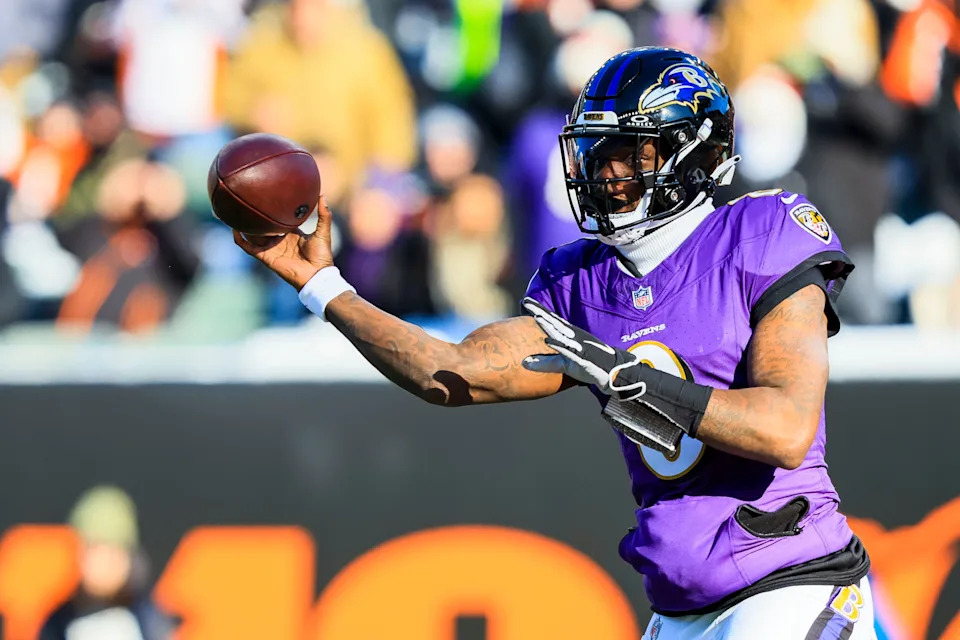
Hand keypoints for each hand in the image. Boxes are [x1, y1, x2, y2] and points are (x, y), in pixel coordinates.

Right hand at [234, 197, 335, 289]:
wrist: (316, 274)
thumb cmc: (321, 255)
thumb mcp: (322, 231)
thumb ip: (324, 214)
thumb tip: (322, 194)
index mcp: (291, 234)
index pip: (277, 220)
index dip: (271, 211)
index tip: (265, 198)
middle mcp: (278, 240)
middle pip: (263, 227)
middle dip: (255, 217)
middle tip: (246, 202)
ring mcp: (271, 248)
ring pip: (253, 235)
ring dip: (244, 226)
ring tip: (234, 212)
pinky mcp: (265, 257)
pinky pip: (248, 247)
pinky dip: (240, 239)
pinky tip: (234, 228)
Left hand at [520, 297, 638, 393]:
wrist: (614, 370)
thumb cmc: (588, 365)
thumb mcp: (564, 364)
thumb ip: (545, 362)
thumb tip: (523, 362)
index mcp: (569, 336)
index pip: (552, 320)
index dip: (539, 310)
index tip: (526, 301)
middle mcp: (573, 337)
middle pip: (554, 322)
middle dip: (540, 311)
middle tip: (526, 301)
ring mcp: (578, 345)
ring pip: (561, 333)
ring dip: (549, 325)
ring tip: (537, 316)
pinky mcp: (583, 356)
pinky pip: (569, 350)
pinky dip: (559, 345)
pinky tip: (549, 340)